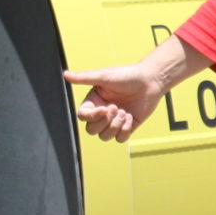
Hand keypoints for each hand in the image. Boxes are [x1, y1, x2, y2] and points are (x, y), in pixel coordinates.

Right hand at [62, 37, 211, 142]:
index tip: (105, 108)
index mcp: (94, 101)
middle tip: (117, 108)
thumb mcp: (104, 76)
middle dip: (104, 122)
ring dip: (115, 126)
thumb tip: (65, 75)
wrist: (150, 81)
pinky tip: (131, 117)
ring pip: (105, 137)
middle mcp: (102, 113)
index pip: (83, 116)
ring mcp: (114, 121)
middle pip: (91, 130)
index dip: (92, 116)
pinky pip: (120, 139)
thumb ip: (84, 78)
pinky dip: (125, 130)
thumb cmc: (127, 76)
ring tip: (125, 112)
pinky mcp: (127, 126)